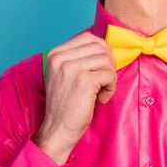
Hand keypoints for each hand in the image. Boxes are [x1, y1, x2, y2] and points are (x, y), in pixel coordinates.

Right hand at [34, 32, 116, 164]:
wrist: (57, 129)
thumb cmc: (66, 103)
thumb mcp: (65, 74)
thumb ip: (78, 58)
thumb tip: (105, 46)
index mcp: (55, 54)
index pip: (87, 37)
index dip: (101, 50)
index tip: (100, 67)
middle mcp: (60, 58)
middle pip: (99, 46)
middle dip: (108, 63)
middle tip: (103, 80)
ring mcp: (71, 68)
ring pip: (107, 60)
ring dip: (110, 77)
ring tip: (101, 90)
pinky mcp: (84, 81)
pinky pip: (110, 75)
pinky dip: (110, 88)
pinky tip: (101, 99)